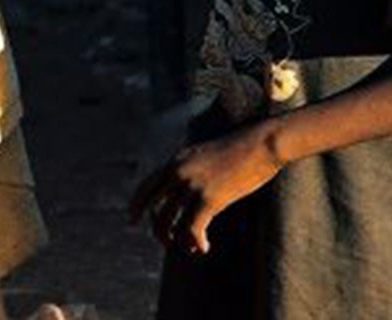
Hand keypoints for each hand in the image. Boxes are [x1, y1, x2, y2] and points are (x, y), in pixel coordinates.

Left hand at [128, 124, 281, 254]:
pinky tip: (205, 247)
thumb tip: (187, 181)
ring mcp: (191, 186)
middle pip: (156, 209)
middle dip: (158, 230)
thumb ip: (191, 166)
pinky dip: (196, 242)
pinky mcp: (209, 199)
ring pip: (171, 222)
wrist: (260, 143)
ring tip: (190, 248)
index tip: (131, 220)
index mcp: (175, 161)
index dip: (137, 205)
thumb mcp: (205, 153)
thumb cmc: (239, 148)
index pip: (146, 187)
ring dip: (178, 240)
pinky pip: (192, 228)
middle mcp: (177, 173)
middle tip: (167, 243)